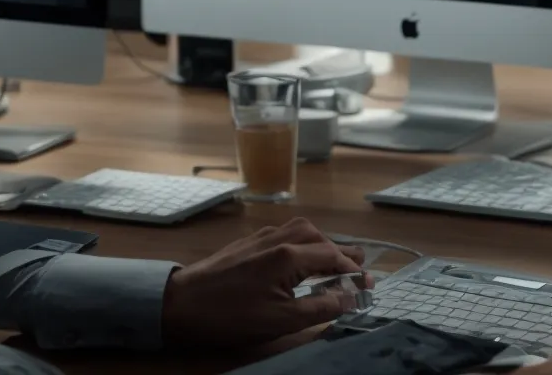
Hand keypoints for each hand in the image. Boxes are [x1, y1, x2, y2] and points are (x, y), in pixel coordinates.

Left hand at [160, 218, 368, 347]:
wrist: (181, 302)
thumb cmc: (231, 315)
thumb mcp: (281, 320)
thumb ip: (321, 307)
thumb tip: (350, 297)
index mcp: (289, 255)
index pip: (334, 256)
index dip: (355, 271)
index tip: (369, 287)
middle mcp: (277, 238)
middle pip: (321, 237)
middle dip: (343, 254)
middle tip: (358, 272)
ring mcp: (260, 238)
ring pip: (302, 231)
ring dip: (322, 245)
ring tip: (334, 265)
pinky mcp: (247, 244)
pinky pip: (284, 234)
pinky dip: (302, 244)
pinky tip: (300, 261)